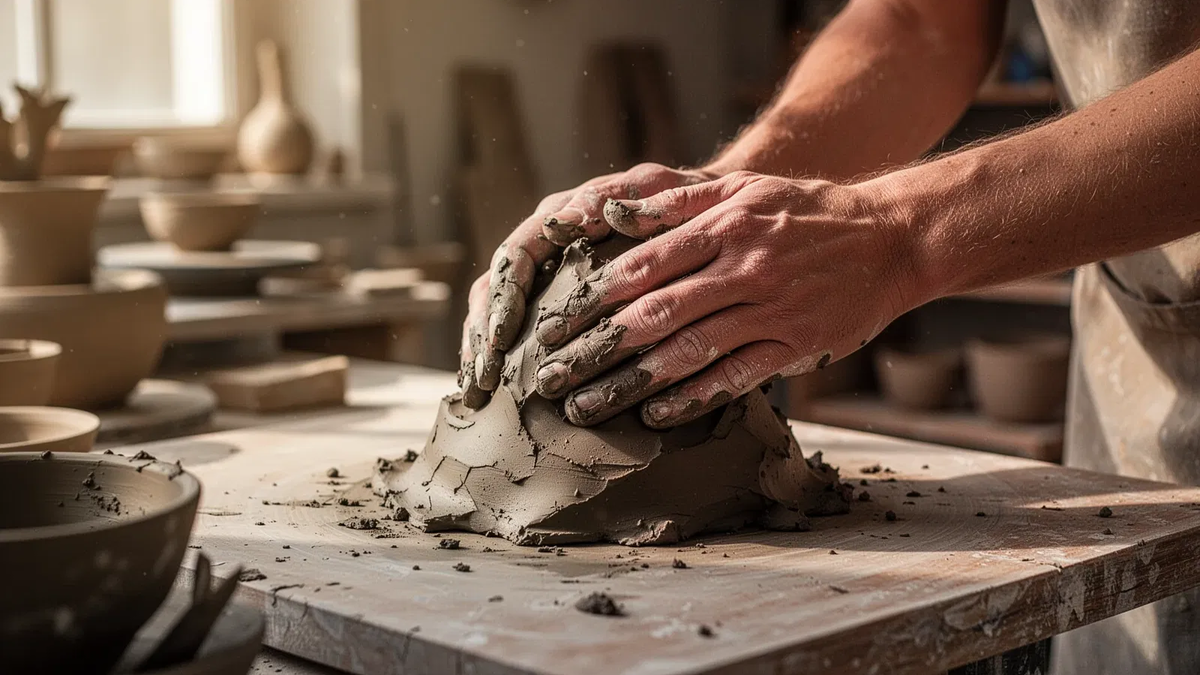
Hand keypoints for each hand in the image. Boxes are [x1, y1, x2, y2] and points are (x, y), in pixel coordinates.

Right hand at [459, 163, 717, 407]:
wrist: (703, 208)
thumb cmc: (686, 201)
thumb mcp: (662, 192)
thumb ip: (621, 200)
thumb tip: (572, 216)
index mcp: (561, 215)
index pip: (516, 256)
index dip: (504, 298)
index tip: (502, 337)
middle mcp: (544, 242)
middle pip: (494, 288)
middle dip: (484, 334)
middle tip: (483, 377)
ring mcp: (546, 271)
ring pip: (495, 310)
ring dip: (482, 350)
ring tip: (478, 391)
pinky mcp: (553, 299)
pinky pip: (515, 329)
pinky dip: (500, 357)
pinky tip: (490, 390)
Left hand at [532, 171, 922, 427]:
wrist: (893, 238)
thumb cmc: (806, 210)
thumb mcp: (743, 188)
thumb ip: (676, 201)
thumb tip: (609, 215)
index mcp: (725, 226)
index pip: (641, 267)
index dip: (590, 299)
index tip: (550, 325)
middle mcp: (744, 268)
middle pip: (654, 315)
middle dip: (595, 349)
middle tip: (550, 377)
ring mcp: (772, 310)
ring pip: (689, 352)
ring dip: (632, 383)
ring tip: (587, 407)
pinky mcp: (795, 345)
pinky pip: (735, 377)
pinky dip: (693, 398)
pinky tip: (656, 414)